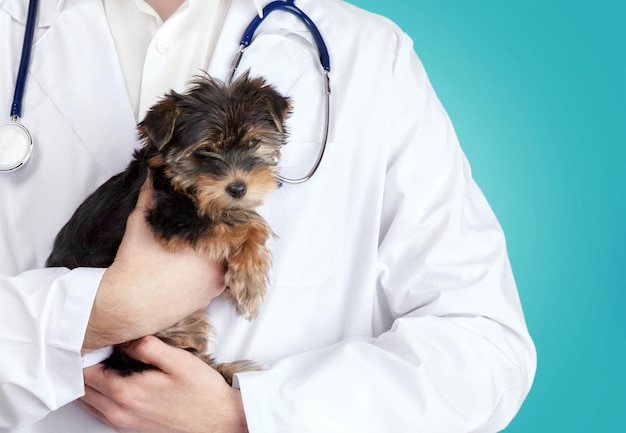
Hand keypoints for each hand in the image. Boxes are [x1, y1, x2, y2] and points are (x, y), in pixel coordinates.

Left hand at [80, 336, 247, 432]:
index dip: (87, 352)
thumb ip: (147, 346)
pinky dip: (98, 395)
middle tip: (99, 347)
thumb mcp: (178, 360)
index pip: (84, 371)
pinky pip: (100, 412)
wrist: (218, 420)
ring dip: (89, 382)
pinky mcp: (129, 428)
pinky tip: (115, 380)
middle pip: (81, 388)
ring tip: (105, 361)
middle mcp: (118, 412)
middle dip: (83, 366)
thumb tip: (123, 338)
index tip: (99, 337)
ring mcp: (122, 423)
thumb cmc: (201, 391)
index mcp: (126, 393)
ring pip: (87, 402)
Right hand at [83, 179, 225, 350]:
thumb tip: (152, 175)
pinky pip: (220, 278)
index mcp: (207, 244)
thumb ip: (150, 197)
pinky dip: (213, 269)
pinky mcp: (209, 298)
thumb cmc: (134, 265)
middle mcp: (218, 265)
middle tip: (211, 223)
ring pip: (227, 260)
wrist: (126, 306)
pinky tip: (198, 263)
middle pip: (231, 241)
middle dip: (223, 232)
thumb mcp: (140, 224)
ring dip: (220, 251)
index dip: (225, 211)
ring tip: (204, 242)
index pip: (230, 221)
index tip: (218, 205)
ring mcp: (216, 284)